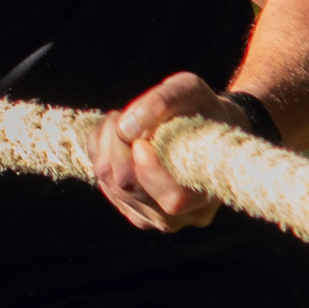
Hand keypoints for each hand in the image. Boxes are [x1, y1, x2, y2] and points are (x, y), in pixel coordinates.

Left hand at [92, 73, 237, 231]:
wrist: (204, 127)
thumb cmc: (201, 108)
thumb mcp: (189, 90)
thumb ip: (162, 103)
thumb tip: (126, 129)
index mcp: (208, 191)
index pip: (172, 198)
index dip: (149, 169)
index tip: (141, 140)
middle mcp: (181, 215)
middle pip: (129, 186)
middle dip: (117, 146)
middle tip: (124, 116)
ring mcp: (152, 217)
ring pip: (110, 184)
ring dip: (106, 146)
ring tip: (123, 122)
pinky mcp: (130, 208)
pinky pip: (101, 181)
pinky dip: (100, 153)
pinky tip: (116, 137)